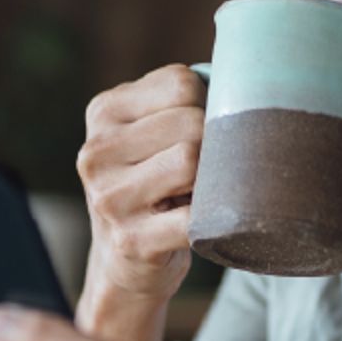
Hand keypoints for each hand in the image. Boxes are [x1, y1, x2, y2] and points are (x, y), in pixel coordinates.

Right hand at [78, 64, 205, 304]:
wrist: (123, 263)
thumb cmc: (153, 185)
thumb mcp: (149, 133)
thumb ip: (181, 100)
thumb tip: (245, 78)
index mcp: (103, 112)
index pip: (181, 82)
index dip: (206, 106)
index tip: (196, 134)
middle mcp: (96, 152)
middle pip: (190, 121)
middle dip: (212, 144)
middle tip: (201, 171)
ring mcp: (109, 197)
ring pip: (191, 161)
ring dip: (209, 180)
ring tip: (195, 193)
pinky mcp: (131, 240)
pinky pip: (193, 217)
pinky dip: (211, 218)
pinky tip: (201, 222)